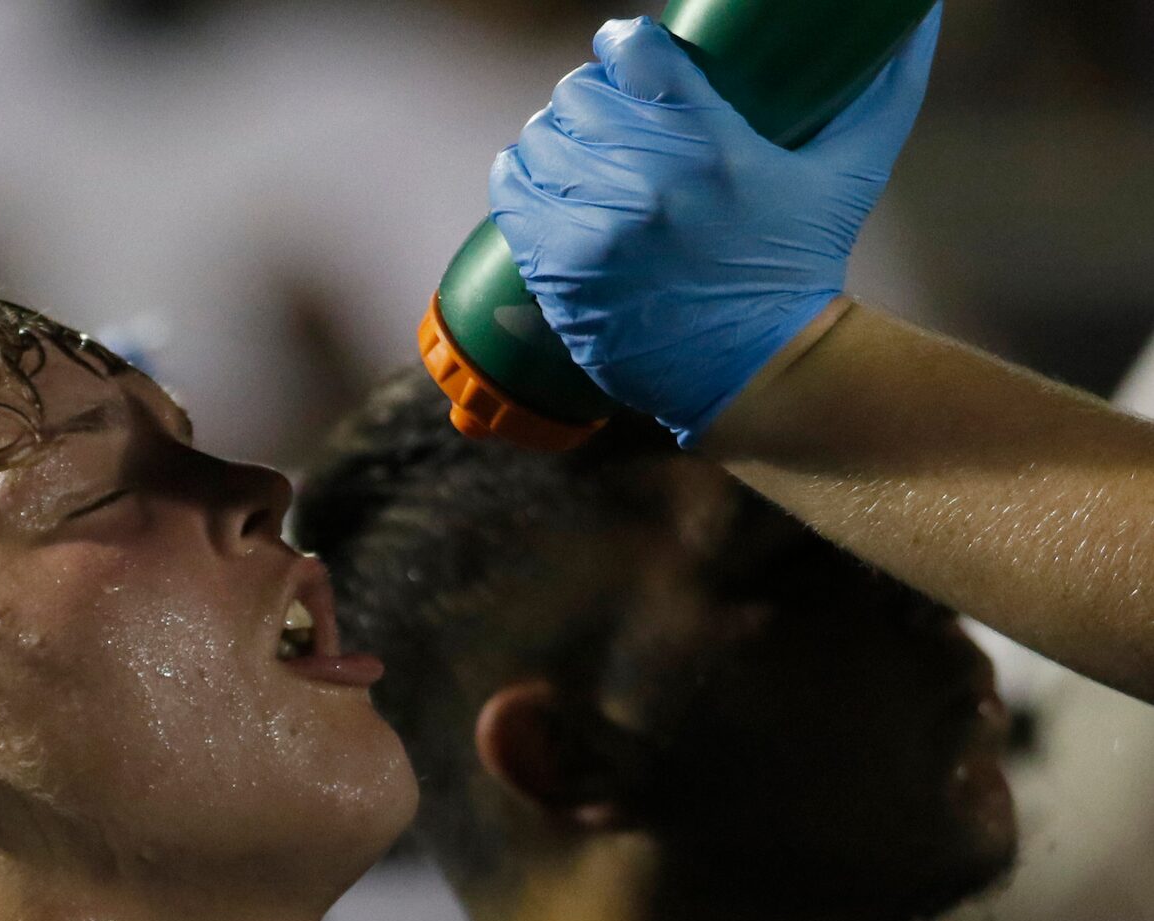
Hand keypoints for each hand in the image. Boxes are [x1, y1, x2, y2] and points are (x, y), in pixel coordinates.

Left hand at [487, 7, 939, 444]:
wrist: (756, 371)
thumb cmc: (803, 267)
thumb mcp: (853, 173)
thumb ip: (886, 88)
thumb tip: (923, 19)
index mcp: (707, 146)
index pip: (633, 54)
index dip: (625, 45)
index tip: (630, 55)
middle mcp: (641, 183)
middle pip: (575, 95)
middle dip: (592, 95)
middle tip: (608, 111)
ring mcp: (592, 231)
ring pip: (537, 141)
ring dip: (554, 138)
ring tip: (576, 149)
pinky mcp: (558, 272)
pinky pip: (512, 197)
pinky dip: (522, 182)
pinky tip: (542, 181)